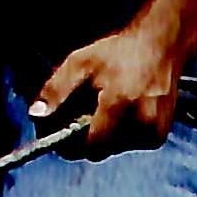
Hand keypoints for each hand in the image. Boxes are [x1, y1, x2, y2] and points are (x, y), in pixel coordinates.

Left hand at [35, 24, 184, 154]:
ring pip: (114, 150)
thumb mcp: (81, 63)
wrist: (161, 45)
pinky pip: (129, 146)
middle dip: (86, 138)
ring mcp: (154, 131)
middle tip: (82, 115)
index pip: (90, 146)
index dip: (70, 143)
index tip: (60, 133)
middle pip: (100, 150)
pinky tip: (122, 112)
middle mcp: (142, 122)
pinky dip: (121, 135)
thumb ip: (56, 90)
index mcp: (119, 104)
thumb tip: (36, 115)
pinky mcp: (159, 136)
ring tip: (105, 109)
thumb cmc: (119, 52)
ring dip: (104, 136)